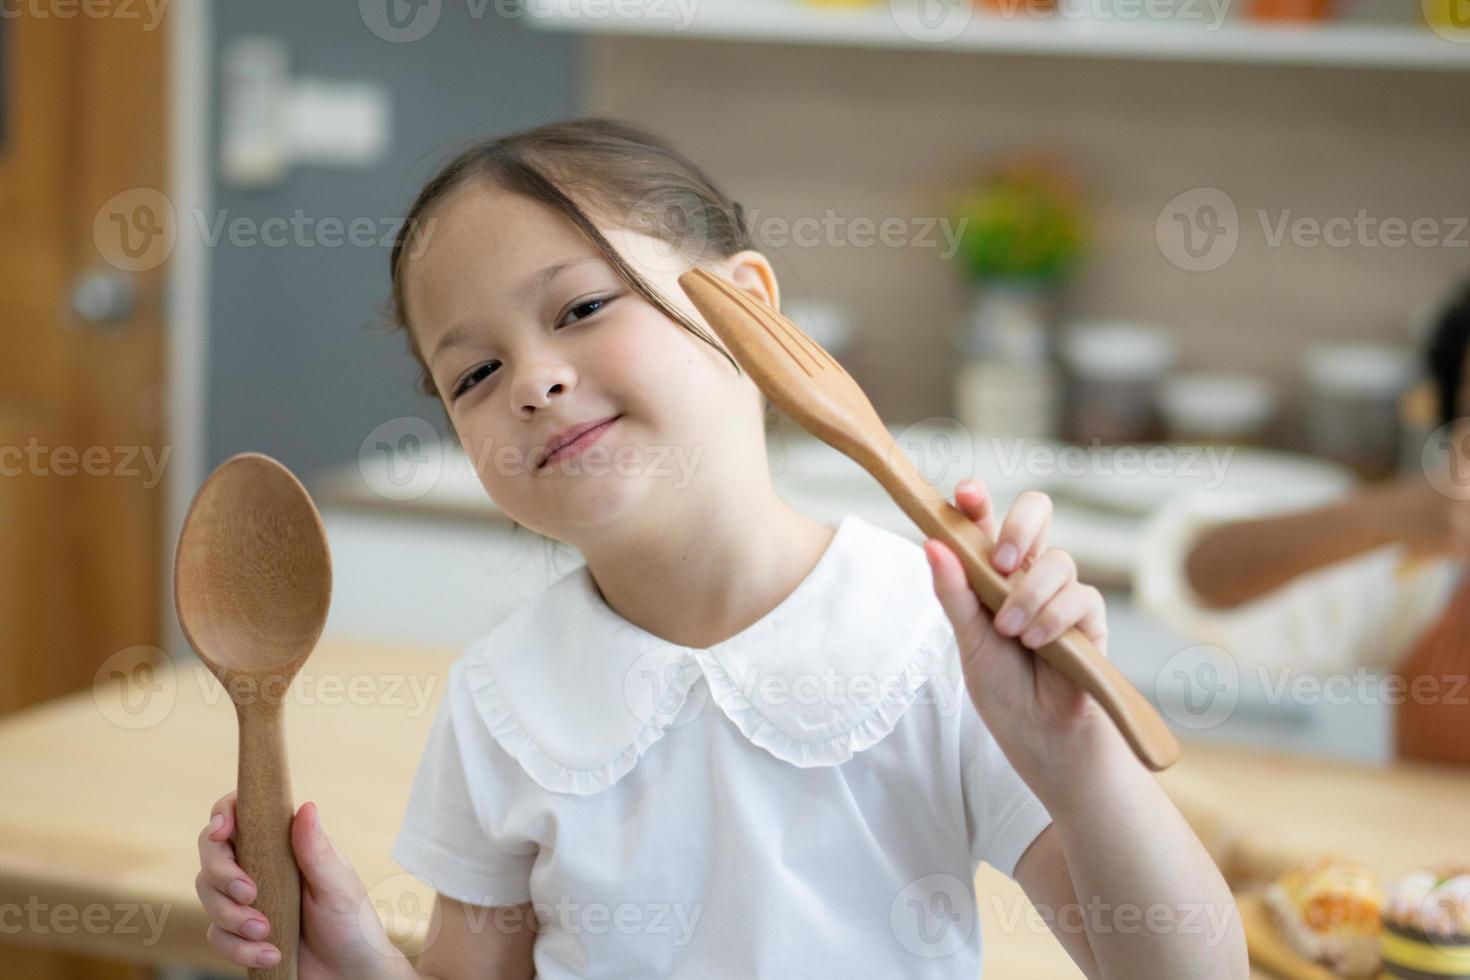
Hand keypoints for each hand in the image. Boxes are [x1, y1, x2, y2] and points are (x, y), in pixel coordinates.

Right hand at [196, 791, 405, 978]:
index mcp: (284, 844)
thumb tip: (307, 807)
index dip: (222, 815)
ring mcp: (247, 901)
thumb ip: (316, 850)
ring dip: (232, 917)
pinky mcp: (239, 934)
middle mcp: (260, 866)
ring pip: (208, 895)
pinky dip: (239, 948)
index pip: (242, 814)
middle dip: (222, 873)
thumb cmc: (352, 922)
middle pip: (211, 854)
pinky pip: (216, 935)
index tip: (221, 832)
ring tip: (267, 932)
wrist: (349, 973)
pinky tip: (271, 955)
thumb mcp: (338, 885)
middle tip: (250, 894)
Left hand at [923, 478, 1110, 779]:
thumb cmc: (1002, 687)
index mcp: (990, 572)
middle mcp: (1027, 573)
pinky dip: (1054, 617)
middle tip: (998, 562)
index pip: (984, 522)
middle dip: (1018, 526)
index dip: (977, 500)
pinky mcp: (1089, 618)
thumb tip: (930, 543)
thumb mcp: (968, 640)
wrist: (1039, 735)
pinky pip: (1081, 596)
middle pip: (1036, 511)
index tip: (965, 492)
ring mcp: (1060, 592)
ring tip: (1012, 633)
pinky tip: (1038, 642)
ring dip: (1029, 595)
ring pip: (1057, 559)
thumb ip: (953, 593)